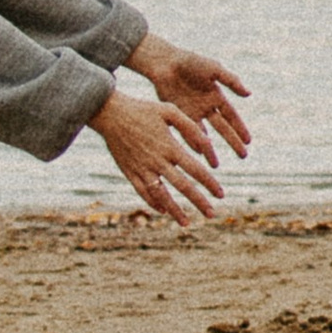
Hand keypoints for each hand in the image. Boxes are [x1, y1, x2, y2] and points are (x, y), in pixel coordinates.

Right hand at [91, 85, 225, 225]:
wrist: (111, 113)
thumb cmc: (143, 109)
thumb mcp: (169, 111)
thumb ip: (190, 127)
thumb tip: (207, 145)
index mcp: (170, 146)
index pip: (195, 169)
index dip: (209, 183)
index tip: (220, 194)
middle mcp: (157, 161)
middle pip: (182, 186)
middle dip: (198, 201)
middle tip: (212, 214)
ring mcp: (143, 168)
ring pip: (161, 195)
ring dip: (175, 210)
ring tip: (186, 223)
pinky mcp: (130, 172)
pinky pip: (143, 192)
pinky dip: (154, 203)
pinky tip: (163, 210)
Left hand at [128, 29, 252, 156]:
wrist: (164, 63)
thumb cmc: (190, 62)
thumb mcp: (213, 69)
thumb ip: (231, 81)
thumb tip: (249, 94)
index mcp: (216, 96)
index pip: (231, 116)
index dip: (240, 128)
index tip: (249, 142)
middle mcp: (206, 107)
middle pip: (222, 129)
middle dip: (232, 142)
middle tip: (242, 157)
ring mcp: (192, 113)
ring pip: (204, 135)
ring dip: (210, 150)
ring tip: (215, 166)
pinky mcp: (177, 116)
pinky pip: (186, 133)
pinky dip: (192, 144)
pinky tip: (197, 155)